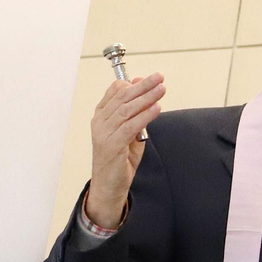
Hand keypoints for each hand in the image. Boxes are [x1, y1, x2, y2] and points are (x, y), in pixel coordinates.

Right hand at [86, 72, 164, 228]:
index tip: (151, 78)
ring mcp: (103, 133)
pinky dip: (144, 116)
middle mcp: (100, 121)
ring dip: (146, 98)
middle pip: (122, 97)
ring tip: (162, 89)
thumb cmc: (120, 159)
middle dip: (143, 86)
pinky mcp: (111, 146)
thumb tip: (144, 93)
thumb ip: (136, 114)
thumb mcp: (130, 133)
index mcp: (102, 115)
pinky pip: (129, 127)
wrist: (109, 185)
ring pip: (126, 109)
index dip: (133, 83)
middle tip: (160, 77)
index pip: (115, 91)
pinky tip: (156, 108)